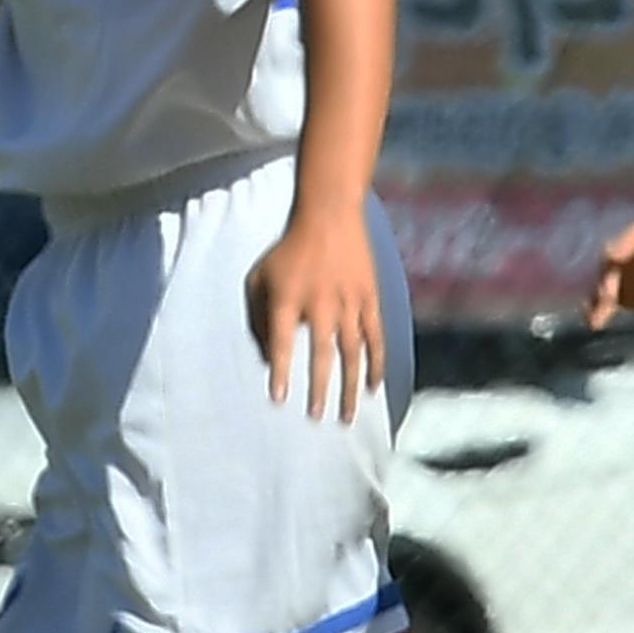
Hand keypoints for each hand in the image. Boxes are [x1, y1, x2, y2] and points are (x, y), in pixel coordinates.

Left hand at [246, 208, 388, 421]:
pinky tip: (372, 386)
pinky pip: (375, 337)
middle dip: (319, 388)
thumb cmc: (288, 250)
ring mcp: (349, 302)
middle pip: (322, 353)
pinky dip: (375, 363)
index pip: (283, 342)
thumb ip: (258, 316)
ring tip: (346, 415)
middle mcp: (320, 303)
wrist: (329, 216)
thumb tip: (267, 354)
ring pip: (353, 352)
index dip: (282, 370)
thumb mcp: (259, 277)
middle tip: (316, 416)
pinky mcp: (370, 298)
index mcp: (288, 298)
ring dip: (349, 386)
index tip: (279, 398)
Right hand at [587, 222, 633, 338]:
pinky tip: (594, 322)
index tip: (611, 258)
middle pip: (617, 257)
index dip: (623, 244)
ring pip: (610, 280)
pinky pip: (612, 300)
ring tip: (595, 316)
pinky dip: (601, 309)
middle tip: (607, 295)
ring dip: (599, 294)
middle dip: (608, 273)